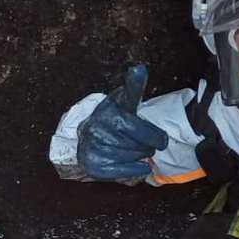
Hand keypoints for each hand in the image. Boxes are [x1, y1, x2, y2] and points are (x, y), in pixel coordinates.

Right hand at [77, 64, 168, 179]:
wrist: (89, 139)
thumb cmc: (113, 119)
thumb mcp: (123, 102)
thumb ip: (134, 87)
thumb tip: (140, 68)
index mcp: (109, 107)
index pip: (129, 100)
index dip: (137, 89)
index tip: (141, 73)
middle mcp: (99, 124)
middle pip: (143, 139)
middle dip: (150, 142)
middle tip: (148, 142)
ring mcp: (93, 144)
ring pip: (136, 155)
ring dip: (142, 154)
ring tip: (137, 149)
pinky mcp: (92, 163)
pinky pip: (125, 170)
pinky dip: (137, 168)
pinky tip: (140, 165)